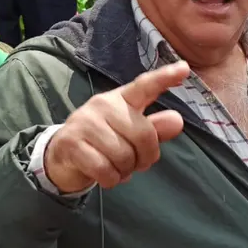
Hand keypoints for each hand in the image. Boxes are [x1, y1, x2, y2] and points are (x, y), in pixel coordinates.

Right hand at [44, 62, 189, 193]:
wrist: (63, 156)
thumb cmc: (104, 142)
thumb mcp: (130, 133)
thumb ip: (154, 128)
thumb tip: (177, 121)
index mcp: (121, 98)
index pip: (145, 86)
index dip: (165, 78)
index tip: (184, 68)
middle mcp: (103, 104)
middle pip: (142, 134)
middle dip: (145, 157)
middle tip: (136, 163)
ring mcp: (85, 122)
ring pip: (123, 155)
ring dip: (125, 170)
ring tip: (117, 168)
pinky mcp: (72, 143)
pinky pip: (105, 169)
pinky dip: (111, 180)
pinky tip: (106, 175)